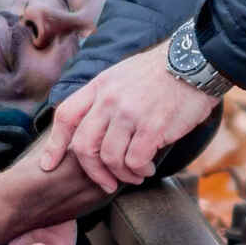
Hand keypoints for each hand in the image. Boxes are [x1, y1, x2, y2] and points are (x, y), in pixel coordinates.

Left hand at [36, 45, 218, 193]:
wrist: (195, 62)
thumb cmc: (161, 73)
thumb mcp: (122, 75)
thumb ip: (105, 98)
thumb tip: (95, 129)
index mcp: (99, 86)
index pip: (65, 116)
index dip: (54, 145)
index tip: (49, 164)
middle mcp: (109, 99)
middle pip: (83, 145)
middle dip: (92, 171)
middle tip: (106, 182)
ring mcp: (129, 113)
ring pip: (109, 158)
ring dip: (121, 174)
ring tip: (135, 174)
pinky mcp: (152, 126)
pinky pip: (134, 161)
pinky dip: (139, 170)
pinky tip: (147, 167)